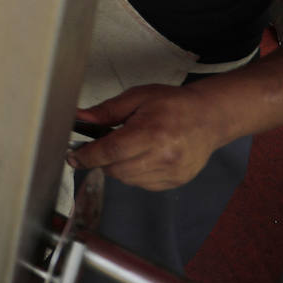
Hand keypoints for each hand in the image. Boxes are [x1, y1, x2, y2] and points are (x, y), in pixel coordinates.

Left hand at [67, 84, 230, 189]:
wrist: (210, 117)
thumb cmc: (173, 104)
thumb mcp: (137, 98)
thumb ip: (106, 111)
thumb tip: (79, 118)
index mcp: (152, 133)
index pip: (110, 151)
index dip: (87, 156)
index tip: (72, 157)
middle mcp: (164, 157)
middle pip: (116, 169)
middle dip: (101, 159)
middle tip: (103, 145)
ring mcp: (172, 172)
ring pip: (127, 179)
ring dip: (117, 167)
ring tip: (127, 147)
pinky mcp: (176, 181)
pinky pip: (142, 184)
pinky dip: (133, 173)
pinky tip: (141, 156)